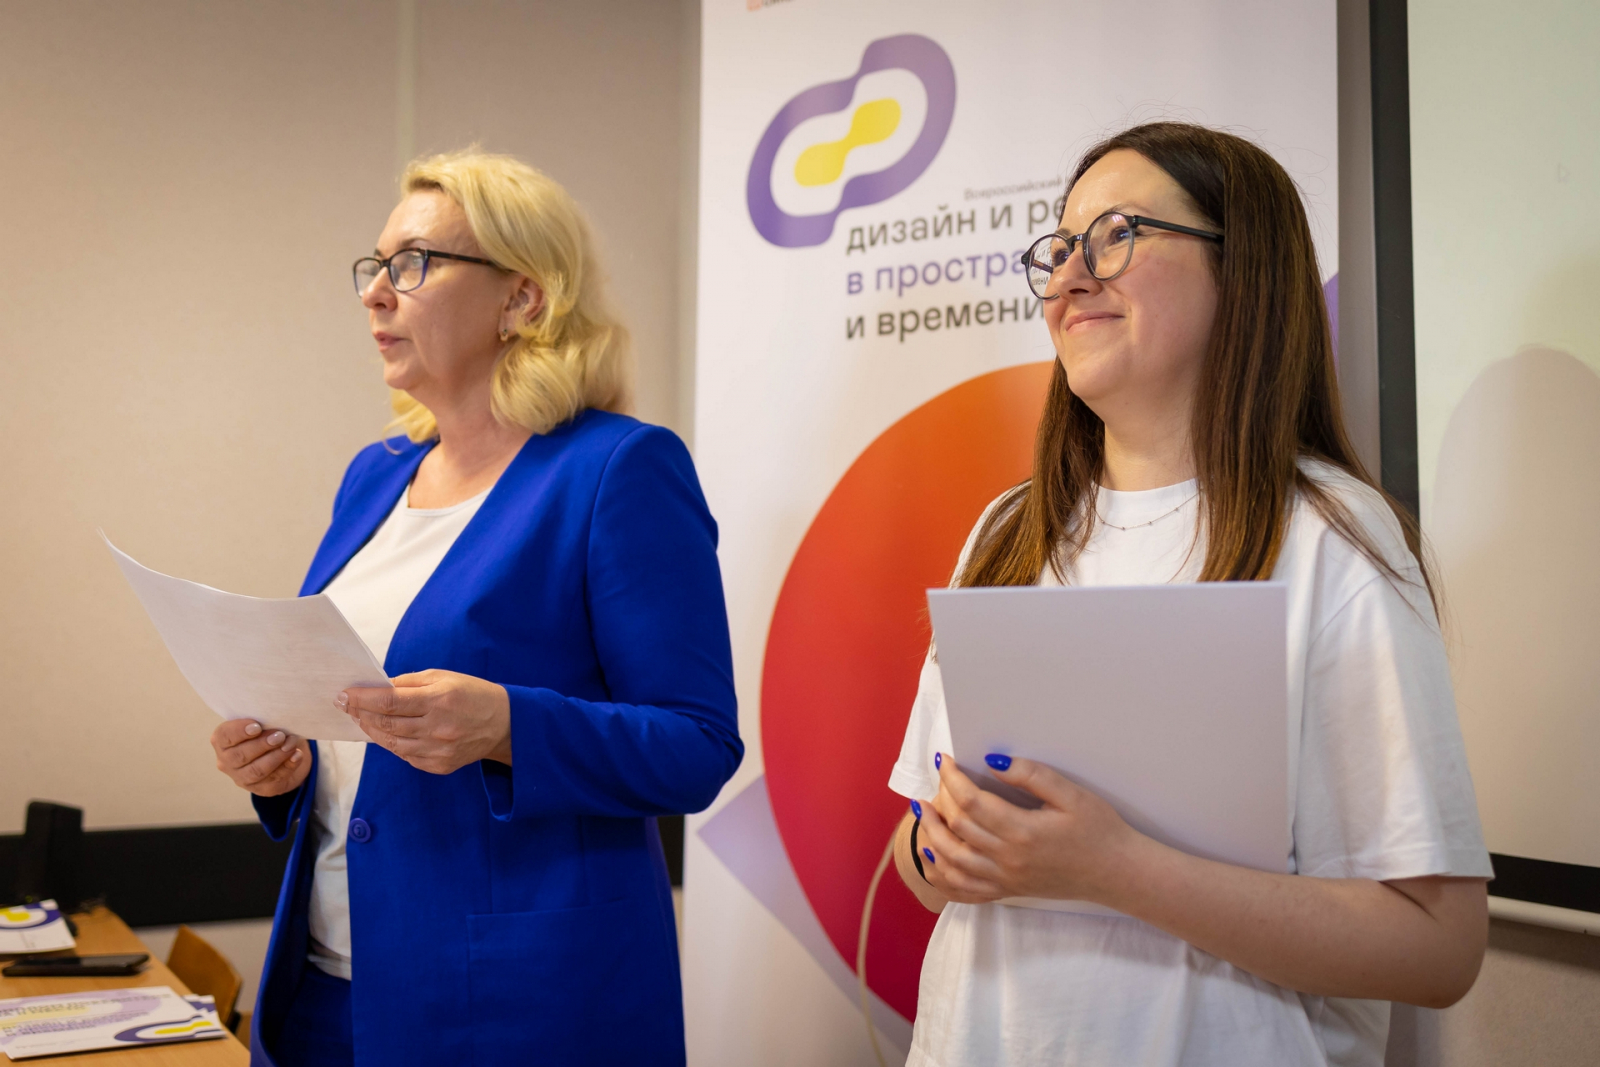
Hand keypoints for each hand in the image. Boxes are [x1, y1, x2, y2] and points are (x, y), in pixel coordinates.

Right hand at [211, 720, 310, 796]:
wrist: (282, 752)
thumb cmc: (267, 731)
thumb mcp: (263, 722)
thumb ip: (264, 721)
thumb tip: (277, 721)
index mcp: (222, 741)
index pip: (224, 736)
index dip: (239, 731)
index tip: (257, 726)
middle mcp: (227, 761)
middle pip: (240, 755)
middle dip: (262, 745)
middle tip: (280, 736)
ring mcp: (242, 778)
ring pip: (256, 771)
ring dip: (276, 756)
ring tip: (290, 745)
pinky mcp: (261, 788)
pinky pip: (274, 779)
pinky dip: (288, 766)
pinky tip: (297, 755)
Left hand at [340, 669, 511, 774]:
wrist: (504, 724)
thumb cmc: (472, 694)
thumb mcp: (443, 678)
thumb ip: (409, 683)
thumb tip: (377, 688)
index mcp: (439, 700)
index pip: (390, 701)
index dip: (362, 699)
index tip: (344, 695)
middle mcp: (438, 728)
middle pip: (387, 724)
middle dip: (361, 714)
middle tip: (346, 706)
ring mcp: (438, 750)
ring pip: (392, 743)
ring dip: (372, 730)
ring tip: (361, 719)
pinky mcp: (439, 766)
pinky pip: (406, 755)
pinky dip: (392, 744)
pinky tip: (385, 733)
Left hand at [917, 752, 1140, 903]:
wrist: (1117, 872)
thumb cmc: (1098, 830)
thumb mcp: (1072, 794)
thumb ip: (1032, 775)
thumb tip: (995, 762)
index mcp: (1023, 832)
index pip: (972, 802)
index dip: (952, 778)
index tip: (945, 760)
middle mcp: (1009, 860)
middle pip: (958, 829)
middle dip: (940, 800)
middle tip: (936, 780)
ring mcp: (1006, 880)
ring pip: (953, 862)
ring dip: (932, 835)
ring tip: (923, 812)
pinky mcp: (1008, 891)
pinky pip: (964, 891)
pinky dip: (942, 875)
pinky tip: (931, 857)